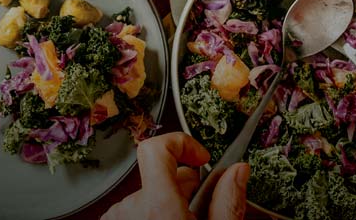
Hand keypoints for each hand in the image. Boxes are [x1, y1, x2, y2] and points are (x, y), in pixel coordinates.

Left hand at [101, 132, 249, 219]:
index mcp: (158, 207)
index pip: (157, 147)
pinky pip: (134, 209)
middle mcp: (129, 209)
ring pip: (149, 193)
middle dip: (184, 185)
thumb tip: (238, 169)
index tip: (201, 159)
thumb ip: (227, 202)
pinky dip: (150, 215)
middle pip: (161, 173)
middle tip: (201, 211)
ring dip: (167, 203)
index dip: (182, 144)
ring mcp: (116, 218)